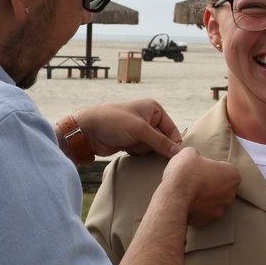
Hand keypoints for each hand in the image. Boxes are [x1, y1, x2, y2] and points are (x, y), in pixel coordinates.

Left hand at [65, 99, 182, 160]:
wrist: (88, 131)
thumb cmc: (113, 122)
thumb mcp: (140, 130)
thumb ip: (160, 141)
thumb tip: (177, 152)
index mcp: (153, 109)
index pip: (171, 129)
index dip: (172, 142)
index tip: (173, 156)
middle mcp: (148, 118)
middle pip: (163, 139)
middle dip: (156, 147)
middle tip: (151, 151)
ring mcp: (139, 130)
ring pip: (153, 147)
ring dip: (145, 150)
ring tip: (133, 145)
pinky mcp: (132, 141)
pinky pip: (143, 151)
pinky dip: (138, 153)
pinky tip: (128, 149)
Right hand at [159, 147, 239, 226]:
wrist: (174, 197)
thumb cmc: (186, 172)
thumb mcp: (190, 152)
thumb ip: (197, 155)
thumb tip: (194, 159)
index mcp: (232, 175)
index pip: (225, 169)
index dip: (213, 167)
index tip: (202, 167)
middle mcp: (230, 194)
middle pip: (222, 187)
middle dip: (211, 183)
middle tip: (195, 179)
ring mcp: (218, 210)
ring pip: (213, 201)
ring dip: (204, 197)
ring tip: (188, 191)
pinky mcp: (206, 221)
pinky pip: (202, 212)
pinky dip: (196, 208)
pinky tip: (185, 202)